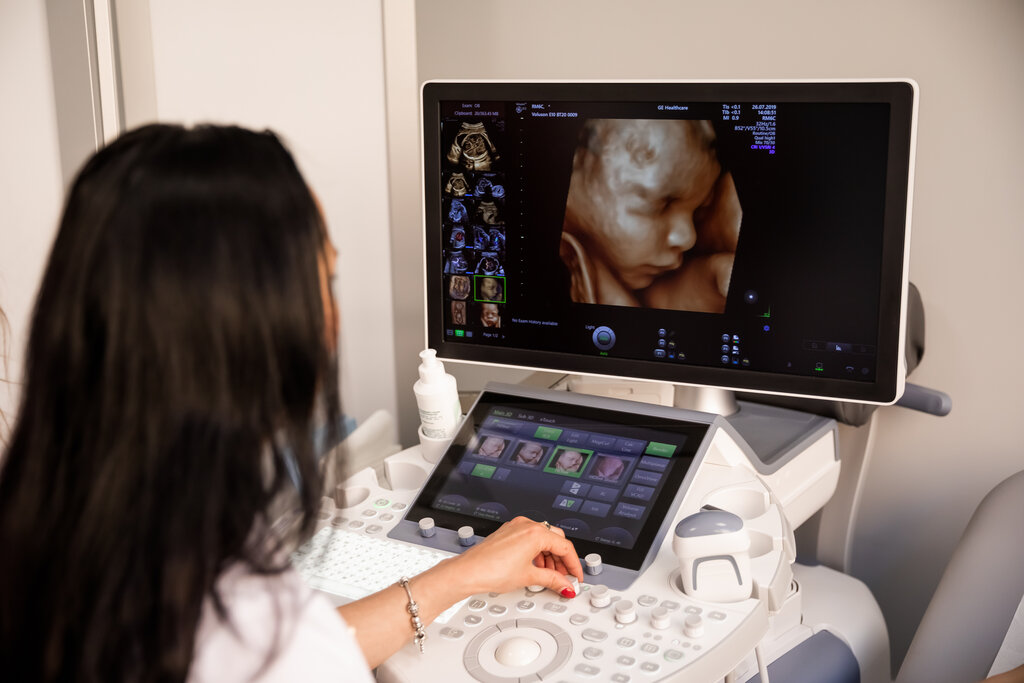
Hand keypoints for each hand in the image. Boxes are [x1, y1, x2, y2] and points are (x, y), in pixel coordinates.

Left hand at [449, 516, 584, 597]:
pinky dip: (537, 552)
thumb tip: (565, 584)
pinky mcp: (507, 533)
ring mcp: (515, 527)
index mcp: (535, 532)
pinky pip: (530, 539)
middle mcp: (526, 525)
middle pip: (556, 540)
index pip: (565, 547)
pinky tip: (537, 567)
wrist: (468, 572)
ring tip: (550, 575)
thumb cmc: (491, 570)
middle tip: (565, 577)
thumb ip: (553, 580)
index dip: (574, 565)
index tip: (577, 577)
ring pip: (543, 539)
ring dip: (550, 557)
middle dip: (562, 560)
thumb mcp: (529, 577)